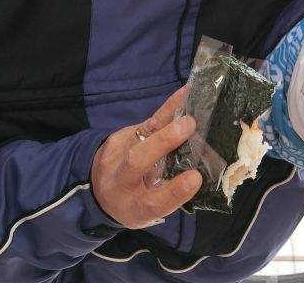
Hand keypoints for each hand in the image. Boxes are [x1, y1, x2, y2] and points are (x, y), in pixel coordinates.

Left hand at [91, 86, 201, 228]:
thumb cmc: (137, 201)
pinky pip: (145, 123)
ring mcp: (114, 157)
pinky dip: (167, 110)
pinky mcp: (117, 138)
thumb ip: (172, 192)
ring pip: (141, 134)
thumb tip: (204, 168)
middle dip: (163, 142)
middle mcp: (120, 183)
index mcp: (135, 209)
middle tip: (189, 125)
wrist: (99, 191)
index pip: (153, 203)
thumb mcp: (152, 207)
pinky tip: (184, 95)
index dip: (175, 191)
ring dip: (167, 116)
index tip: (195, 178)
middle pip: (137, 162)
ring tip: (188, 99)